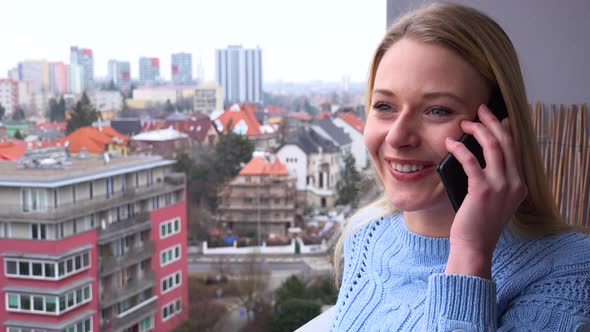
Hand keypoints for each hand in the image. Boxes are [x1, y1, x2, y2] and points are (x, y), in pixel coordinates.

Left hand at [444, 104, 527, 277]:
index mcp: (518, 185)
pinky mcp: (483, 190)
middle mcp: (514, 183)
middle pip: (506, 142)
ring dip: (477, 130)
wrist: (474, 246)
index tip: (496, 117)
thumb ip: (491, 179)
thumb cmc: (476, 223)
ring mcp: (501, 186)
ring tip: (464, 123)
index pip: (514, 149)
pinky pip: (471, 161)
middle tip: (480, 110)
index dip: (504, 130)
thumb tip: (478, 155)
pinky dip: (460, 148)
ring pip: (493, 146)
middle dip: (492, 122)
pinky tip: (451, 143)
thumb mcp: (492, 199)